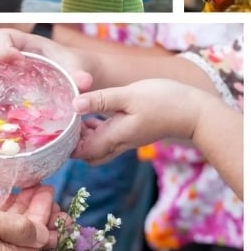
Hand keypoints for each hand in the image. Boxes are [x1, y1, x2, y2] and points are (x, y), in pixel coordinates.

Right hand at [0, 28, 95, 94]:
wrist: (76, 75)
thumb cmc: (75, 68)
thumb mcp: (78, 69)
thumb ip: (80, 74)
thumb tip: (83, 82)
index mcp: (28, 44)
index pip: (6, 36)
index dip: (3, 46)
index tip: (12, 60)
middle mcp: (12, 53)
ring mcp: (5, 68)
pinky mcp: (3, 83)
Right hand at [0, 188, 57, 250]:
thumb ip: (16, 226)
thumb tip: (45, 234)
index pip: (34, 239)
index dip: (46, 215)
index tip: (51, 193)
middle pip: (22, 237)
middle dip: (36, 211)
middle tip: (45, 188)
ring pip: (6, 232)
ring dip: (19, 211)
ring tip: (30, 190)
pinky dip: (1, 215)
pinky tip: (3, 201)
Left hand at [72, 78, 202, 162]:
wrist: (194, 113)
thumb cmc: (164, 102)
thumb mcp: (130, 96)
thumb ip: (101, 100)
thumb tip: (73, 105)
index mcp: (114, 137)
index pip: (81, 151)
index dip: (66, 144)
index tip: (56, 128)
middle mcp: (119, 143)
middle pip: (87, 154)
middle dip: (73, 143)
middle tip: (65, 121)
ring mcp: (128, 139)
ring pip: (98, 147)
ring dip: (85, 136)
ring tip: (76, 115)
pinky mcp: (134, 131)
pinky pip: (109, 137)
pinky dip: (97, 129)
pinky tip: (95, 112)